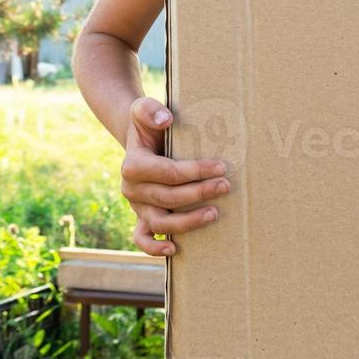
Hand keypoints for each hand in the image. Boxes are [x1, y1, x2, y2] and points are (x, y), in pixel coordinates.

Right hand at [120, 96, 230, 255]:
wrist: (141, 140)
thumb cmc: (149, 124)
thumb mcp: (144, 109)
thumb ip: (150, 110)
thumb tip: (166, 119)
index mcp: (133, 165)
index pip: (168, 172)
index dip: (195, 171)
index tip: (221, 167)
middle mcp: (132, 189)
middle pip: (168, 198)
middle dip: (200, 193)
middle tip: (226, 186)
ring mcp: (136, 206)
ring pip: (160, 222)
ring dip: (187, 222)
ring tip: (214, 214)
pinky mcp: (141, 217)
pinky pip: (142, 239)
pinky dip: (155, 248)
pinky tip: (175, 248)